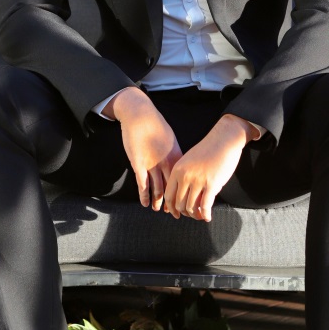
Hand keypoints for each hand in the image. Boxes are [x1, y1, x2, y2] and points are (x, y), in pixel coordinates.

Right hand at [103, 88, 181, 209]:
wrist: (140, 115)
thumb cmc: (156, 125)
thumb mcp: (171, 140)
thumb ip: (175, 154)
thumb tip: (182, 165)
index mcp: (177, 156)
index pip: (184, 180)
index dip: (186, 193)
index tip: (189, 203)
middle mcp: (166, 162)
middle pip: (173, 187)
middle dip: (175, 203)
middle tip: (178, 214)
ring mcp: (152, 164)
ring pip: (158, 188)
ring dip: (159, 202)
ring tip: (160, 210)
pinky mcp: (139, 164)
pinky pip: (143, 184)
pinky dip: (144, 196)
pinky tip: (146, 204)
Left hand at [164, 114, 258, 221]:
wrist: (224, 140)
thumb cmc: (208, 150)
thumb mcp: (189, 162)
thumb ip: (184, 177)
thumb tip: (183, 197)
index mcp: (177, 170)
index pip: (168, 195)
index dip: (171, 208)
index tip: (176, 214)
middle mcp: (185, 176)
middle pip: (179, 204)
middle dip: (185, 213)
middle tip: (191, 216)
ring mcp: (198, 180)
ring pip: (192, 207)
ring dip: (196, 216)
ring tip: (201, 216)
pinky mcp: (212, 184)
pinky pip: (205, 206)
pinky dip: (206, 215)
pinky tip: (208, 217)